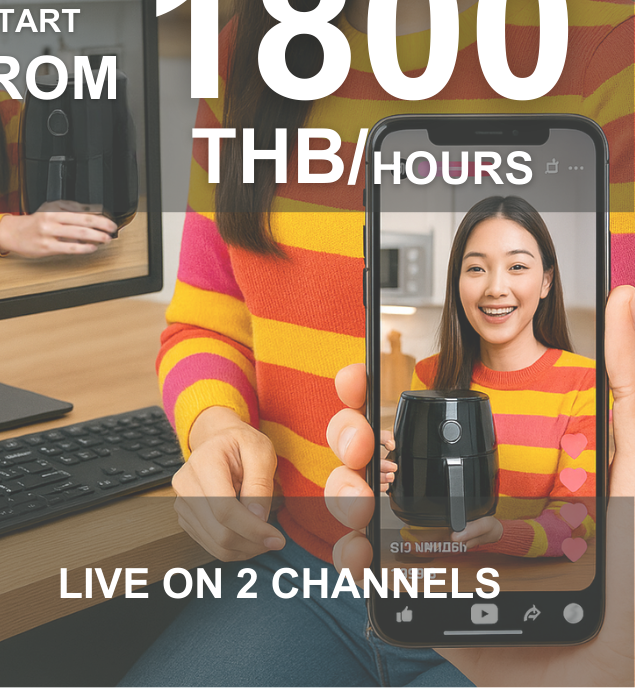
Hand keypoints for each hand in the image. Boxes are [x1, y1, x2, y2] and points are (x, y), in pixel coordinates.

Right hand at [0, 210, 116, 256]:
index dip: (98, 217)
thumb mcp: (50, 211)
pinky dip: (82, 248)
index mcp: (55, 210)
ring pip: (77, 234)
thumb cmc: (33, 223)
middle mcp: (52, 220)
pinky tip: (91, 248)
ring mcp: (49, 234)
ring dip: (95, 237)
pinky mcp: (46, 247)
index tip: (109, 220)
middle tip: (112, 229)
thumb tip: (90, 213)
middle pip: (82, 222)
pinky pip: (68, 248)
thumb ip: (69, 213)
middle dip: (101, 226)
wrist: (12, 233)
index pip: (82, 212)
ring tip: (106, 239)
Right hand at [171, 406, 284, 561]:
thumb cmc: (241, 443)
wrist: (219, 440)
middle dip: (252, 542)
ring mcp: (183, 503)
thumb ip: (260, 483)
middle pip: (219, 532)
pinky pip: (211, 545)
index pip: (225, 510)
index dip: (253, 529)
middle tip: (274, 539)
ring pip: (216, 544)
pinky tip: (248, 535)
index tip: (277, 539)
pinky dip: (234, 548)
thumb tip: (258, 517)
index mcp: (204, 462)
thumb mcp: (260, 451)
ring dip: (245, 548)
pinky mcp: (186, 517)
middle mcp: (186, 484)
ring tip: (263, 536)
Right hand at [325, 286, 634, 685]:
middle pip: (379, 451)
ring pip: (361, 504)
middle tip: (357, 434)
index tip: (361, 369)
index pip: (423, 412)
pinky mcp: (423, 602)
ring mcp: (434, 550)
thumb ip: (624, 383)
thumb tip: (625, 299)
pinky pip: (371, 575)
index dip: (382, 386)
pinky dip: (349, 557)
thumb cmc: (628, 579)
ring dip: (342, 486)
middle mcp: (456, 500)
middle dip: (350, 431)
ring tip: (358, 493)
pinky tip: (360, 551)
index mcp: (493, 464)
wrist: (610, 675)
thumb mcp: (629, 467)